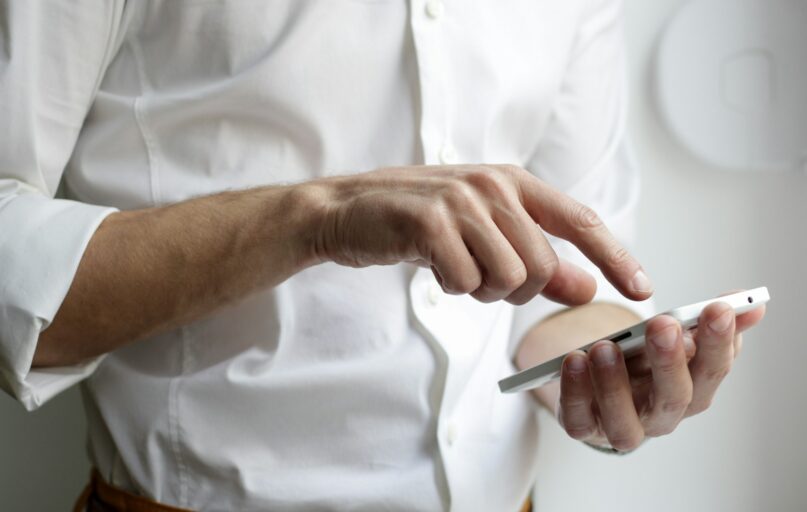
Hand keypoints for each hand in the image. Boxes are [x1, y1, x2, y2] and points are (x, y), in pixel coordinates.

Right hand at [308, 164, 652, 305]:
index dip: (615, 257)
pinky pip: (465, 282)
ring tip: (453, 267)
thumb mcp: (484, 234)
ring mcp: (461, 201)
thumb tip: (587, 289)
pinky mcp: (430, 222)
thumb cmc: (419, 222)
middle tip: (479, 276)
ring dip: (480, 290)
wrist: (348, 210)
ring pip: (508, 278)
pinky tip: (431, 265)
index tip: (642, 290)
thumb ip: (538, 260)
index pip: (580, 221)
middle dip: (515, 290)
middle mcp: (493, 185)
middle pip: (541, 266)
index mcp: (513, 181)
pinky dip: (451, 287)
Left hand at [554, 297, 765, 450]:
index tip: (718, 308)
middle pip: (674, 398)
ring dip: (615, 383)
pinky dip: (575, 392)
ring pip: (624, 420)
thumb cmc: (643, 363)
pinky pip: (578, 419)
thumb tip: (751, 304)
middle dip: (670, 361)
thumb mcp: (673, 339)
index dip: (719, 342)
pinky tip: (573, 361)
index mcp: (692, 390)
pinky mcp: (584, 427)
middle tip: (663, 325)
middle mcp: (662, 416)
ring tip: (605, 347)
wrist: (600, 387)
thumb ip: (706, 322)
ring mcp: (622, 426)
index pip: (713, 370)